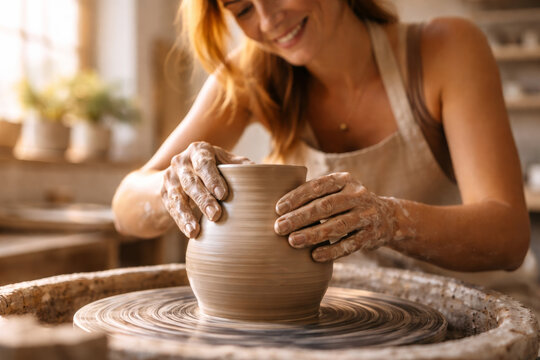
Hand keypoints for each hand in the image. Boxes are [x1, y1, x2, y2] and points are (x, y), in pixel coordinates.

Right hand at [161, 141, 252, 237]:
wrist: (180, 171)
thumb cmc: (212, 167)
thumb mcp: (224, 162)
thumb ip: (241, 166)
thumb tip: (265, 173)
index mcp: (199, 150)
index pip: (204, 163)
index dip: (212, 178)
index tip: (223, 194)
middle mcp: (181, 162)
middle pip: (191, 182)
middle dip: (203, 199)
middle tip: (216, 215)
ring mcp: (170, 178)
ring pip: (178, 197)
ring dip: (186, 215)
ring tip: (195, 230)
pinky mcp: (164, 193)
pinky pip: (172, 209)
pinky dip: (181, 222)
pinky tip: (191, 233)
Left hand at [274, 172, 398, 261]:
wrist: (387, 218)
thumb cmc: (347, 204)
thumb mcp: (336, 190)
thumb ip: (314, 194)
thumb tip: (277, 205)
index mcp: (345, 180)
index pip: (318, 186)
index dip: (297, 197)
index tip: (278, 209)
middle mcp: (358, 194)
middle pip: (326, 206)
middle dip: (300, 217)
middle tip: (278, 228)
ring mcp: (367, 215)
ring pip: (337, 226)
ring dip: (312, 235)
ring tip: (292, 241)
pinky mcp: (371, 235)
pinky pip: (349, 244)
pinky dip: (331, 251)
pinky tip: (314, 256)